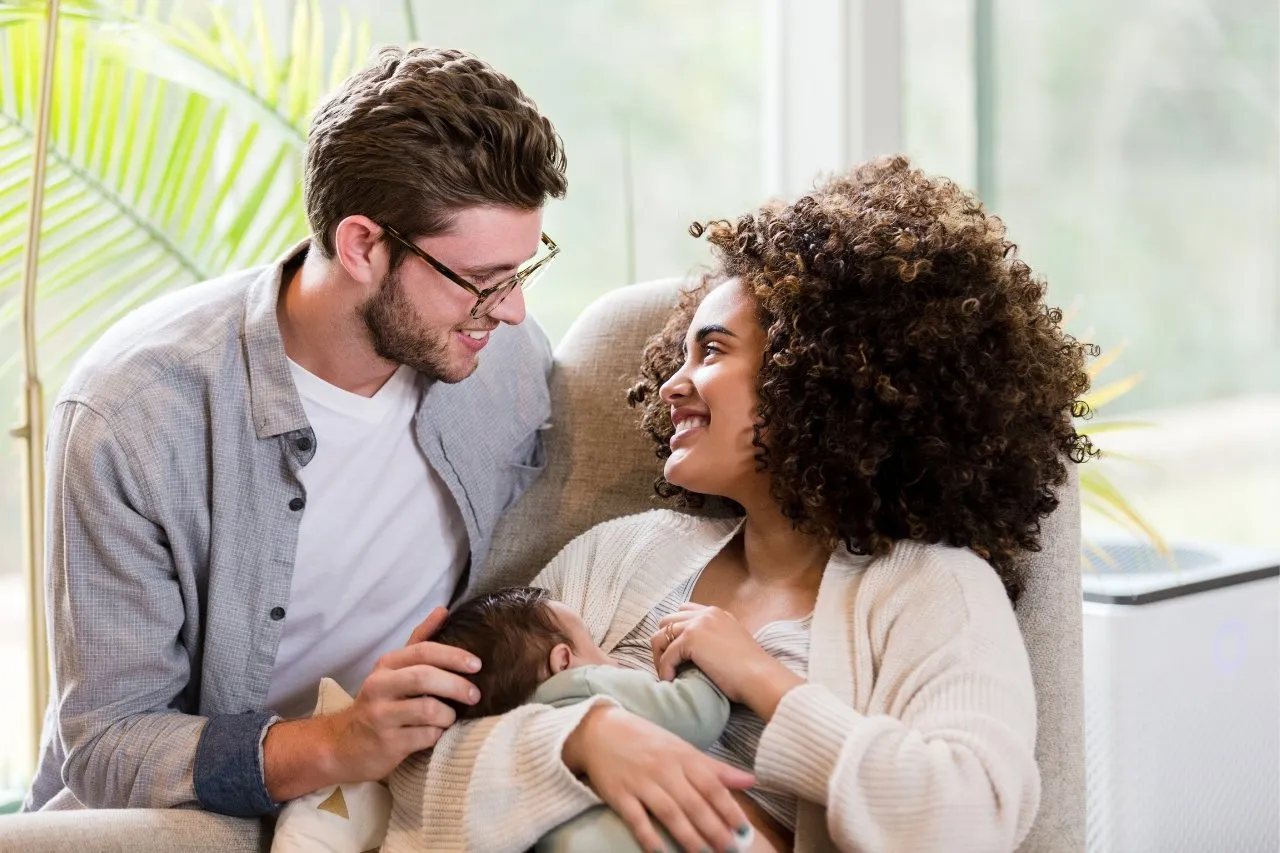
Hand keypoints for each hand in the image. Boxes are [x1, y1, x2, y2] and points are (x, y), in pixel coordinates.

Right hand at [323, 606, 482, 781]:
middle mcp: (379, 686)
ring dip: (448, 714)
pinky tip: (437, 733)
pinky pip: (425, 736)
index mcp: (386, 664)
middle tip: (475, 695)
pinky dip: (438, 734)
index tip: (477, 665)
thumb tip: (443, 610)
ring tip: (451, 717)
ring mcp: (381, 716)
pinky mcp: (387, 744)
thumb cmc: (380, 702)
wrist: (343, 746)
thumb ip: (419, 640)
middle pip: (425, 677)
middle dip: (456, 685)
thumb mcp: (394, 669)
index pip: (423, 651)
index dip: (453, 656)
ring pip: (428, 709)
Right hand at [563, 705, 755, 852]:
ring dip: (688, 836)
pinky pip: (636, 819)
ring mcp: (641, 782)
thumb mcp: (682, 749)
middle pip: (693, 803)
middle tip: (729, 849)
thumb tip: (751, 781)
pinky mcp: (619, 794)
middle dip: (713, 829)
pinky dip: (649, 837)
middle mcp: (664, 770)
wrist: (601, 730)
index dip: (729, 808)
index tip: (743, 829)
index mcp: (683, 757)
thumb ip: (715, 768)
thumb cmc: (647, 741)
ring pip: (669, 812)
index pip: (711, 785)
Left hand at [652, 604, 802, 717]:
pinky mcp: (691, 639)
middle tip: (668, 665)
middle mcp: (706, 614)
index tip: (676, 653)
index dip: (674, 633)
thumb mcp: (732, 644)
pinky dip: (664, 669)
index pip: (683, 612)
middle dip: (663, 643)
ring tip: (667, 674)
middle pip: (667, 622)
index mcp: (716, 613)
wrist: (760, 676)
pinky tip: (671, 681)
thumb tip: (695, 652)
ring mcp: (698, 624)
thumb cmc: (749, 670)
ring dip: (659, 657)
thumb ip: (714, 639)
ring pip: (660, 636)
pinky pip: (666, 655)